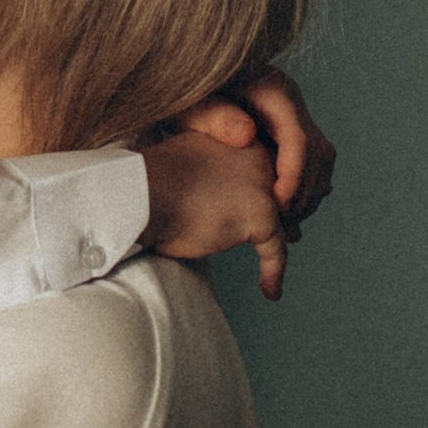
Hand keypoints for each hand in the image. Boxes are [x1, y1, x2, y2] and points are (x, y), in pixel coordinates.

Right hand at [138, 127, 291, 298]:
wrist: (137, 195)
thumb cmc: (149, 184)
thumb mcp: (190, 164)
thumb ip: (216, 171)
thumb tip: (237, 199)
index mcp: (237, 136)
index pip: (267, 167)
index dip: (271, 193)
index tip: (275, 214)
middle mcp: (256, 154)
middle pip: (284, 192)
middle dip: (287, 217)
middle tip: (291, 238)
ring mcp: (261, 184)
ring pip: (284, 221)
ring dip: (282, 246)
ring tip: (274, 270)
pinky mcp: (260, 213)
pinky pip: (276, 250)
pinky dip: (274, 272)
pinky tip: (269, 290)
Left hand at [169, 73, 335, 221]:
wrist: (188, 81)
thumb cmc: (187, 96)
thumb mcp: (194, 105)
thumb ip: (216, 118)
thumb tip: (247, 134)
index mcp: (274, 91)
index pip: (298, 140)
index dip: (293, 178)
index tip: (278, 207)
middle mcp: (291, 100)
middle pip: (318, 151)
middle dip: (304, 190)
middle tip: (283, 223)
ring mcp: (294, 114)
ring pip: (321, 158)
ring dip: (309, 191)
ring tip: (285, 220)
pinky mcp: (289, 129)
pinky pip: (312, 160)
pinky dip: (304, 185)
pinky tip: (284, 208)